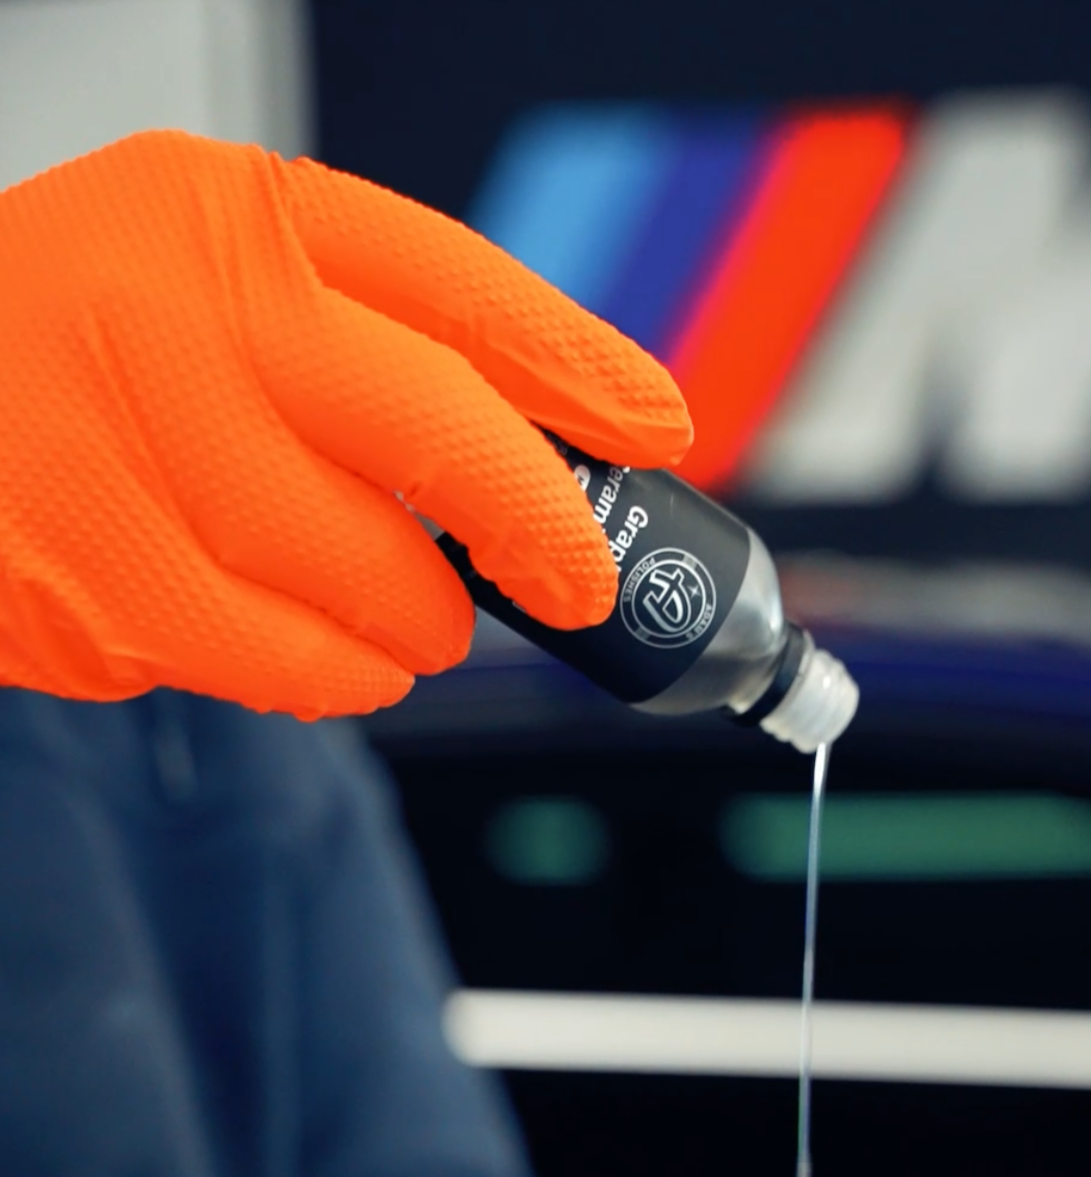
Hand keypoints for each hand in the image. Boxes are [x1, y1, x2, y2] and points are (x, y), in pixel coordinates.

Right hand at [0, 131, 689, 716]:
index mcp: (222, 220)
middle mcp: (178, 315)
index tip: (655, 428)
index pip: (448, 284)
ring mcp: (132, 454)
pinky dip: (338, 672)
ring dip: (422, 619)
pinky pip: (283, 658)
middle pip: (431, 429)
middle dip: (537, 521)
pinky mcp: (104, 588)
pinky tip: (338, 656)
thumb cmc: (66, 366)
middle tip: (577, 577)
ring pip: (364, 572)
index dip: (574, 367)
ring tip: (417, 617)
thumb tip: (543, 441)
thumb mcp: (195, 285)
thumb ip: (350, 337)